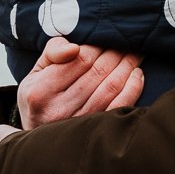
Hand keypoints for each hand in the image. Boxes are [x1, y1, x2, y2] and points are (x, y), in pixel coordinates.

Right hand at [17, 36, 143, 128]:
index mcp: (40, 91)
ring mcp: (78, 123)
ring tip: (135, 53)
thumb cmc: (39, 95)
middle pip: (98, 72)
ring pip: (111, 87)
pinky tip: (137, 74)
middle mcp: (58, 110)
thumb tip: (74, 47)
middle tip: (128, 40)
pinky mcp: (94, 131)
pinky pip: (119, 106)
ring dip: (128, 66)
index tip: (107, 36)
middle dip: (117, 52)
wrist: (36, 137)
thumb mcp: (37, 71)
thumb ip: (53, 51)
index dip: (99, 45)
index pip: (80, 58)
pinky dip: (133, 88)